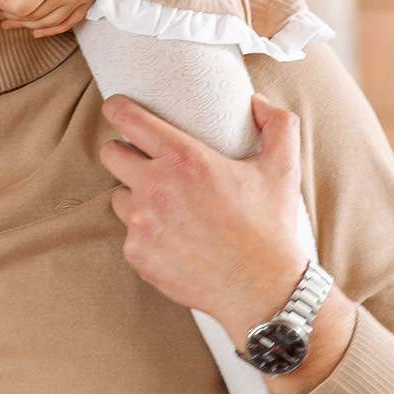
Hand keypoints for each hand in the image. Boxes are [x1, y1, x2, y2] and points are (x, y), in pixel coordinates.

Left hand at [100, 93, 354, 393]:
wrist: (262, 290)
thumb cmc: (271, 228)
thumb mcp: (283, 168)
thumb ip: (277, 123)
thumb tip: (256, 103)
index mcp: (183, 157)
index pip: (126, 119)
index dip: (116, 108)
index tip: (116, 108)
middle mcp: (154, 187)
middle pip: (110, 154)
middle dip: (124, 152)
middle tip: (145, 160)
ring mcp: (141, 223)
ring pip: (118, 196)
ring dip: (134, 195)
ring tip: (165, 205)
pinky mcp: (137, 254)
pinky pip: (129, 234)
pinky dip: (145, 233)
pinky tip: (172, 237)